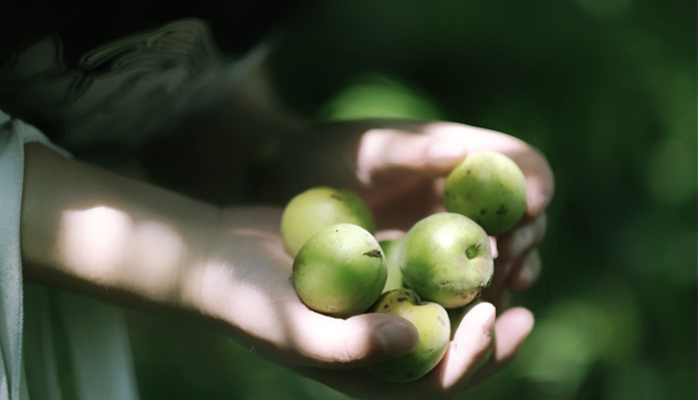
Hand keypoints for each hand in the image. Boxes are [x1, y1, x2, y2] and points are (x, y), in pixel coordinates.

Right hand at [182, 206, 533, 399]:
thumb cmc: (246, 296)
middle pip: (451, 358)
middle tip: (524, 309)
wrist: (218, 255)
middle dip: (491, 341)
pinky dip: (451, 269)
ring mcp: (378, 313)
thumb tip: (411, 341)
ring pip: (445, 316)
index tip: (491, 316)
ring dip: (479, 302)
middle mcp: (378, 351)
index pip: (434, 385)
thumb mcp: (289, 323)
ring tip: (512, 275)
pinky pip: (425, 279)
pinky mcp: (376, 279)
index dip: (471, 360)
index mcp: (364, 376)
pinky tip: (473, 241)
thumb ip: (344, 345)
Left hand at [272, 119, 553, 302]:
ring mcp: (453, 226)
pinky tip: (471, 308)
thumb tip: (458, 151)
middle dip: (526, 239)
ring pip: (502, 250)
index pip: (521, 162)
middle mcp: (468, 191)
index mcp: (463, 152)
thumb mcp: (367, 150)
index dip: (535, 185)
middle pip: (522, 214)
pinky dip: (478, 290)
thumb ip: (409, 151)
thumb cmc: (329, 155)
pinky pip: (468, 276)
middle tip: (510, 265)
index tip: (528, 211)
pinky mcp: (434, 258)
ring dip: (510, 270)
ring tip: (499, 288)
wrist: (292, 183)